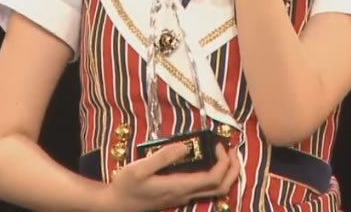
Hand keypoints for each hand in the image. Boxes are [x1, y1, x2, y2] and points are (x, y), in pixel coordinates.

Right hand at [96, 142, 239, 211]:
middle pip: (222, 188)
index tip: (219, 144)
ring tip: (227, 155)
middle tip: (234, 150)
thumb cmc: (125, 186)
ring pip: (216, 191)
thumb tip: (185, 146)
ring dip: (227, 173)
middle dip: (233, 169)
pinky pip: (206, 189)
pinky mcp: (179, 195)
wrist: (116, 205)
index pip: (213, 178)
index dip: (223, 162)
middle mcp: (186, 194)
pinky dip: (215, 176)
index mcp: (179, 186)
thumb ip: (163, 156)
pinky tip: (209, 163)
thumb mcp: (139, 168)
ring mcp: (183, 197)